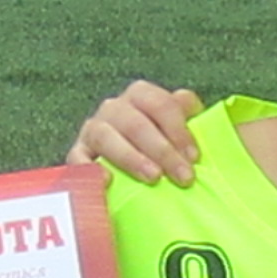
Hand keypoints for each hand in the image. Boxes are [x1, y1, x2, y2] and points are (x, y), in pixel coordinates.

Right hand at [71, 81, 200, 182]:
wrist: (130, 175)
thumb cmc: (164, 151)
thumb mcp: (180, 131)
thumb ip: (190, 116)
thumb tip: (198, 111)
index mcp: (141, 96)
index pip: (160, 104)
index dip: (179, 129)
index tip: (195, 157)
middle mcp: (114, 108)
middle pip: (135, 123)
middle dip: (162, 150)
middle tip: (183, 177)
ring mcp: (93, 130)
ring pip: (106, 136)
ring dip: (131, 157)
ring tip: (153, 178)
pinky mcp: (78, 154)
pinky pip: (78, 159)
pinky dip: (91, 168)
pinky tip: (109, 181)